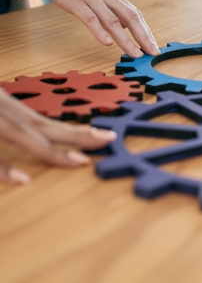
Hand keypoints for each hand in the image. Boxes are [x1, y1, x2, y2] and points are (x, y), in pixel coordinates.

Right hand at [0, 88, 115, 183]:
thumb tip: (27, 131)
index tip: (102, 137)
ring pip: (21, 133)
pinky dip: (4, 168)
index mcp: (4, 105)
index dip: (75, 131)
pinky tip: (24, 179)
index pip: (45, 122)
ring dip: (52, 150)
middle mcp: (1, 109)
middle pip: (43, 126)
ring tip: (82, 161)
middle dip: (78, 136)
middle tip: (108, 141)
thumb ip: (8, 120)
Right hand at [39, 0, 159, 57]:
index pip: (136, 15)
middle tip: (152, 52)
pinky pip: (90, 18)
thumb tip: (126, 26)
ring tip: (135, 53)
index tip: (155, 47)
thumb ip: (114, 9)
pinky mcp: (75, 2)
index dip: (147, 32)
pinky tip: (107, 43)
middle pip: (131, 18)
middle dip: (144, 37)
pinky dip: (99, 31)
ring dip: (126, 39)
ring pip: (113, 21)